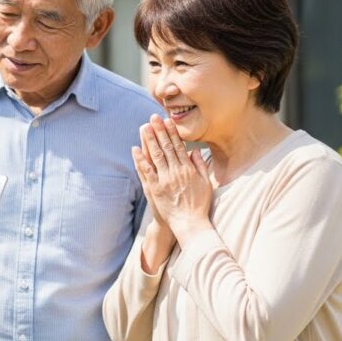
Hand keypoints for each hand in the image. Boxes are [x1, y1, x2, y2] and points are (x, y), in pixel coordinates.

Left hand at [132, 114, 212, 244]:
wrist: (190, 223)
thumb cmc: (199, 205)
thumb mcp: (206, 184)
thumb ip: (201, 166)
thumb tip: (194, 151)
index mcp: (188, 169)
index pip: (179, 146)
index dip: (172, 132)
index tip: (168, 121)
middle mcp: (176, 172)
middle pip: (166, 147)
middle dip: (159, 131)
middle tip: (153, 117)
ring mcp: (164, 180)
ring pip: (155, 156)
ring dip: (149, 140)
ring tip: (144, 127)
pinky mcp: (155, 189)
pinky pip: (146, 171)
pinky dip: (140, 159)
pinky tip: (135, 149)